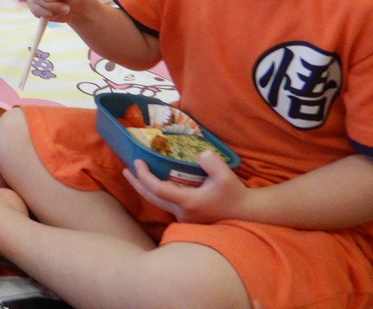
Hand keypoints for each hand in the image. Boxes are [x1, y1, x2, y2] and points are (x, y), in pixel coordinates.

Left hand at [123, 151, 247, 223]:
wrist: (246, 213)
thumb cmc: (235, 195)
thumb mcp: (226, 175)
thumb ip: (211, 161)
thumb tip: (198, 154)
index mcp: (187, 202)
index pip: (157, 189)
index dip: (143, 176)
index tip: (136, 162)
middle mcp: (181, 213)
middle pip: (151, 198)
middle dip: (136, 183)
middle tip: (125, 169)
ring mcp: (183, 217)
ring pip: (158, 203)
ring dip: (145, 188)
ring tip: (135, 175)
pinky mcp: (187, 218)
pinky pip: (166, 204)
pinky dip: (157, 193)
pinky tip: (155, 183)